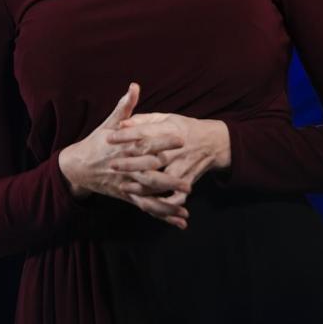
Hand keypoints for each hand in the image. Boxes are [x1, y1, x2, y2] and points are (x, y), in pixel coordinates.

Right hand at [57, 83, 191, 228]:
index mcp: (124, 147)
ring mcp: (126, 184)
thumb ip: (125, 107)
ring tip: (186, 207)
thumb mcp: (109, 123)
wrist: (77, 166)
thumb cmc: (97, 142)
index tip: (181, 138)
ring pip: (148, 195)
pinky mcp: (126, 196)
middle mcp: (126, 167)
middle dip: (168, 178)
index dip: (163, 141)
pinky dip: (162, 214)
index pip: (146, 143)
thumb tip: (134, 86)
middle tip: (188, 179)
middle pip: (148, 173)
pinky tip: (179, 220)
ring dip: (167, 203)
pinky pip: (146, 206)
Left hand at [106, 112, 230, 194]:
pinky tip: (147, 205)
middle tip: (112, 165)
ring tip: (124, 186)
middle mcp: (176, 151)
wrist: (213, 143)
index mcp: (170, 131)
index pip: (145, 133)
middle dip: (131, 163)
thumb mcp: (166, 118)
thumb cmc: (184, 128)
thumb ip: (144, 120)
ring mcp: (182, 168)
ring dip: (141, 186)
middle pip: (151, 159)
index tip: (109, 138)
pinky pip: (175, 197)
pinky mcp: (187, 181)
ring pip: (160, 181)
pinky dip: (162, 204)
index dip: (127, 136)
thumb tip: (122, 123)